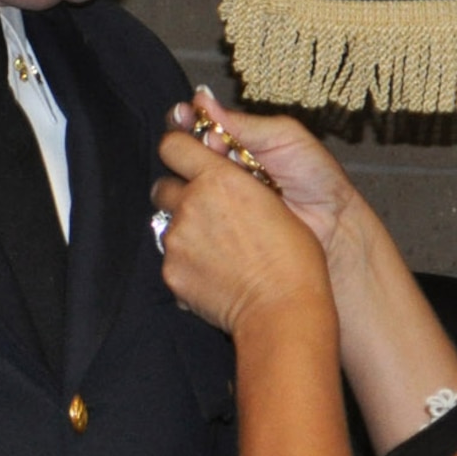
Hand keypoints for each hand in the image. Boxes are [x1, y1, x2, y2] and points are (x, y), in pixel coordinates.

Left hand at [154, 126, 330, 336]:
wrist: (281, 310)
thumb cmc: (293, 256)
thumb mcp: (272, 202)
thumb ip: (237, 183)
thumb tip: (224, 174)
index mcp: (218, 179)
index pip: (173, 145)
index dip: (179, 150)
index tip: (187, 159)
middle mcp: (190, 204)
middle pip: (163, 186)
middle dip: (179, 195)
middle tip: (206, 212)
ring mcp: (176, 240)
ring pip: (166, 225)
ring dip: (184, 231)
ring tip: (216, 250)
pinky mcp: (171, 272)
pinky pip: (171, 259)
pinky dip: (187, 263)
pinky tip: (215, 274)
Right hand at [169, 92, 359, 257]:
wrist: (333, 222)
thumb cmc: (316, 176)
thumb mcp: (284, 137)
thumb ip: (243, 123)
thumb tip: (201, 100)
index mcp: (234, 140)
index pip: (196, 124)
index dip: (187, 119)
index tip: (186, 115)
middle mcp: (219, 168)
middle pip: (182, 151)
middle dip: (187, 143)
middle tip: (211, 144)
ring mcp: (216, 198)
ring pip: (183, 182)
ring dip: (193, 173)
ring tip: (223, 170)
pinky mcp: (217, 226)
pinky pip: (194, 213)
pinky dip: (196, 203)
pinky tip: (212, 197)